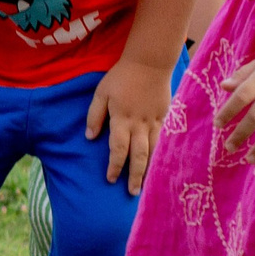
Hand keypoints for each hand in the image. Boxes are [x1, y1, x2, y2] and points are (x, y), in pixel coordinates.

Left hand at [85, 56, 174, 195]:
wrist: (150, 62)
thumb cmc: (121, 77)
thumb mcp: (101, 93)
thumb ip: (94, 116)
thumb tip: (90, 138)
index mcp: (121, 119)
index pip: (117, 148)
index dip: (115, 166)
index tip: (111, 179)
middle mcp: (139, 124)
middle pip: (138, 155)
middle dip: (134, 175)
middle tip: (132, 193)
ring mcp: (154, 122)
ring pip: (152, 150)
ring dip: (148, 169)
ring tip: (145, 185)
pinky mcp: (164, 117)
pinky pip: (162, 140)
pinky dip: (159, 154)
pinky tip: (157, 165)